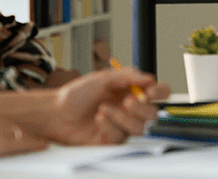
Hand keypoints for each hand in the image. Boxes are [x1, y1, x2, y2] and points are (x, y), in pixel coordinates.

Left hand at [0, 67, 170, 145]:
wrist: (57, 112)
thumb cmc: (77, 94)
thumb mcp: (103, 77)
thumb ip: (128, 75)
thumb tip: (149, 78)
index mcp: (132, 91)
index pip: (158, 93)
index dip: (160, 92)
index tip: (150, 91)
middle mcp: (130, 110)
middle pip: (153, 114)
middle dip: (142, 108)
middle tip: (127, 100)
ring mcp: (121, 126)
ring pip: (139, 128)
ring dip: (122, 117)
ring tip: (104, 108)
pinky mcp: (112, 141)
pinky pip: (120, 137)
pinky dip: (110, 124)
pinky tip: (99, 118)